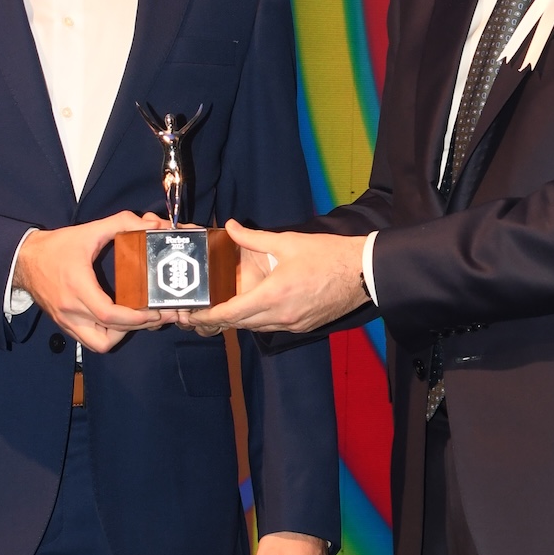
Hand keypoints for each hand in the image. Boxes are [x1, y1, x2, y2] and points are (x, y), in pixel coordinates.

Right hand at [12, 210, 171, 351]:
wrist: (23, 260)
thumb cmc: (56, 247)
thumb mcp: (89, 231)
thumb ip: (122, 223)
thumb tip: (153, 225)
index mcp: (77, 287)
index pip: (108, 314)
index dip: (135, 318)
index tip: (155, 311)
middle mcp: (70, 310)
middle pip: (107, 335)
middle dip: (137, 328)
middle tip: (157, 315)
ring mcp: (66, 321)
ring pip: (98, 344)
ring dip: (120, 335)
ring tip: (137, 319)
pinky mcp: (65, 325)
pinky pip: (89, 341)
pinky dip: (107, 335)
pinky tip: (119, 321)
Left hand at [179, 221, 367, 334]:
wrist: (363, 272)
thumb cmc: (327, 254)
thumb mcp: (287, 242)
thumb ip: (254, 238)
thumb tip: (231, 227)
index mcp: (273, 295)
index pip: (230, 314)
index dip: (208, 316)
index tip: (191, 314)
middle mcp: (280, 316)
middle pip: (240, 324)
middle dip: (218, 319)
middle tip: (200, 311)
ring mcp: (293, 325)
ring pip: (256, 327)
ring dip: (240, 319)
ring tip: (224, 307)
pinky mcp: (304, 326)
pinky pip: (273, 327)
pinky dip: (259, 320)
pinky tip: (257, 306)